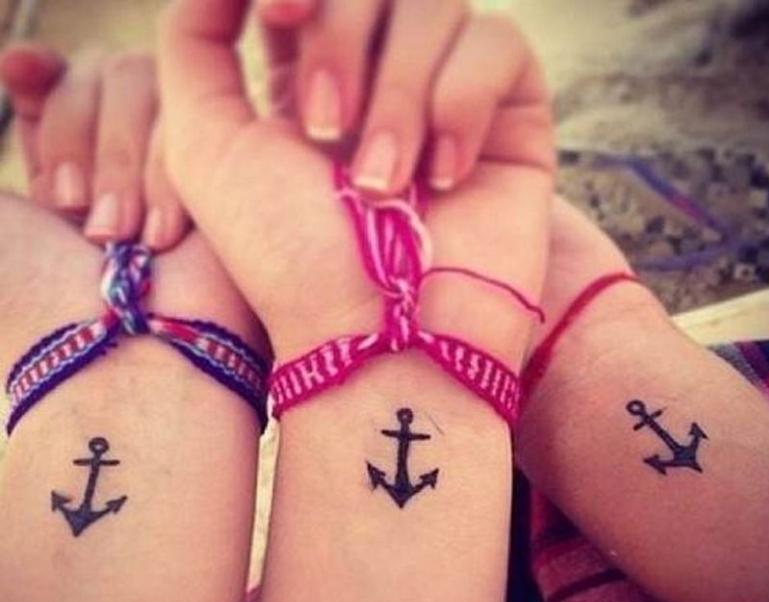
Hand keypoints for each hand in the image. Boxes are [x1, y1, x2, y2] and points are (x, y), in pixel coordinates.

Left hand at [0, 46, 264, 379]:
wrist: (126, 353)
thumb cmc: (36, 297)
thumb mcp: (0, 220)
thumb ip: (17, 152)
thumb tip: (15, 69)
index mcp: (65, 170)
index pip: (56, 83)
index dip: (45, 77)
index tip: (21, 74)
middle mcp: (120, 164)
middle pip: (99, 71)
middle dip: (77, 135)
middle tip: (80, 217)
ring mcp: (174, 168)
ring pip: (143, 84)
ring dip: (121, 162)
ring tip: (130, 240)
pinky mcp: (222, 176)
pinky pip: (191, 115)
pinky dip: (164, 170)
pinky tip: (165, 234)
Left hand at [159, 0, 554, 365]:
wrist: (381, 341)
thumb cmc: (290, 258)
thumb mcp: (206, 145)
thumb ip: (195, 38)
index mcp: (312, 76)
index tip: (280, 17)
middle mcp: (383, 78)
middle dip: (341, 40)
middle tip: (323, 129)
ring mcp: (450, 94)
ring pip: (435, 4)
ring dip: (398, 94)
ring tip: (381, 184)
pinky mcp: (511, 117)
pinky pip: (498, 44)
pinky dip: (461, 105)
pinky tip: (444, 180)